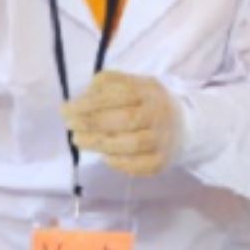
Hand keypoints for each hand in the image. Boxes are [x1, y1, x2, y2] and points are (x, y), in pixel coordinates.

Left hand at [60, 71, 180, 176]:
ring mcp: (163, 140)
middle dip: (92, 124)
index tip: (66, 109)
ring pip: (132, 144)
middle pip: (126, 120)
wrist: (182, 126)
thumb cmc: (146, 103)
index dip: (91, 102)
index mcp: (150, 91)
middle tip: (70, 126)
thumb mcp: (131, 83)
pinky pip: (137, 165)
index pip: (120, 94)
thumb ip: (106, 84)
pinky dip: (117, 162)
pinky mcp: (161, 162)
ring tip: (80, 140)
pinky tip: (104, 155)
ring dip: (101, 144)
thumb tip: (82, 98)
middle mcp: (159, 115)